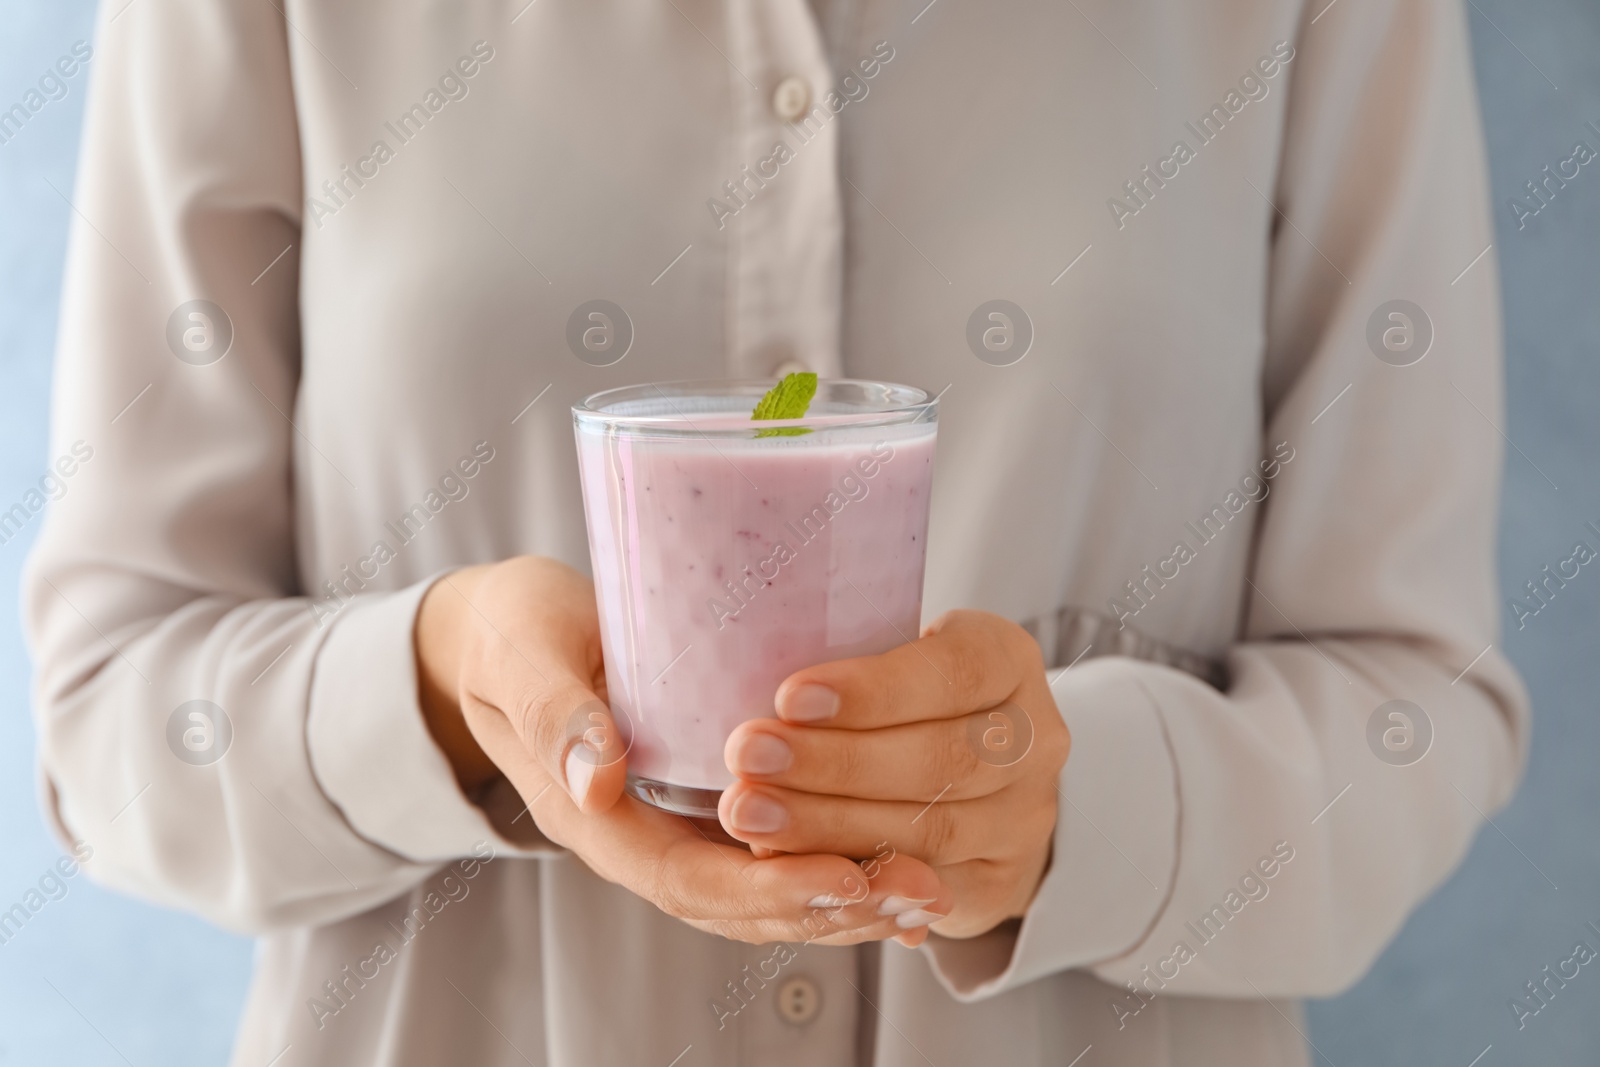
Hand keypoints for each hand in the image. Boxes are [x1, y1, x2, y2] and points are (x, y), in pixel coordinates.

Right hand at [414, 556, 952, 945]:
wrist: (503, 636)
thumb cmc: (513, 636)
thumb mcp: (522, 657)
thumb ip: (553, 712)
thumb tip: (597, 777)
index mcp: (594, 818)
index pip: (686, 877)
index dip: (766, 887)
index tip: (843, 878)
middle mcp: (642, 837)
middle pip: (741, 901)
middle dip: (830, 905)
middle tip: (916, 889)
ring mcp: (676, 824)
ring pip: (765, 887)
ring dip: (847, 897)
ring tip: (928, 890)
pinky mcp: (706, 798)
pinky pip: (774, 851)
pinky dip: (837, 866)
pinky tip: (902, 867)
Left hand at [717, 610, 1069, 938]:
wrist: (973, 777)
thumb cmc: (906, 697)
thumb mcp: (892, 651)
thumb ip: (845, 655)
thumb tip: (751, 656)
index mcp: (1007, 660)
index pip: (954, 673)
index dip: (873, 691)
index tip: (789, 698)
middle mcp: (1035, 739)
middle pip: (942, 759)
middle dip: (835, 763)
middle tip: (749, 758)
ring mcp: (1025, 817)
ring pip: (934, 829)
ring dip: (832, 825)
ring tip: (753, 814)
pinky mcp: (1002, 881)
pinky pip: (929, 888)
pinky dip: (858, 876)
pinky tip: (795, 865)